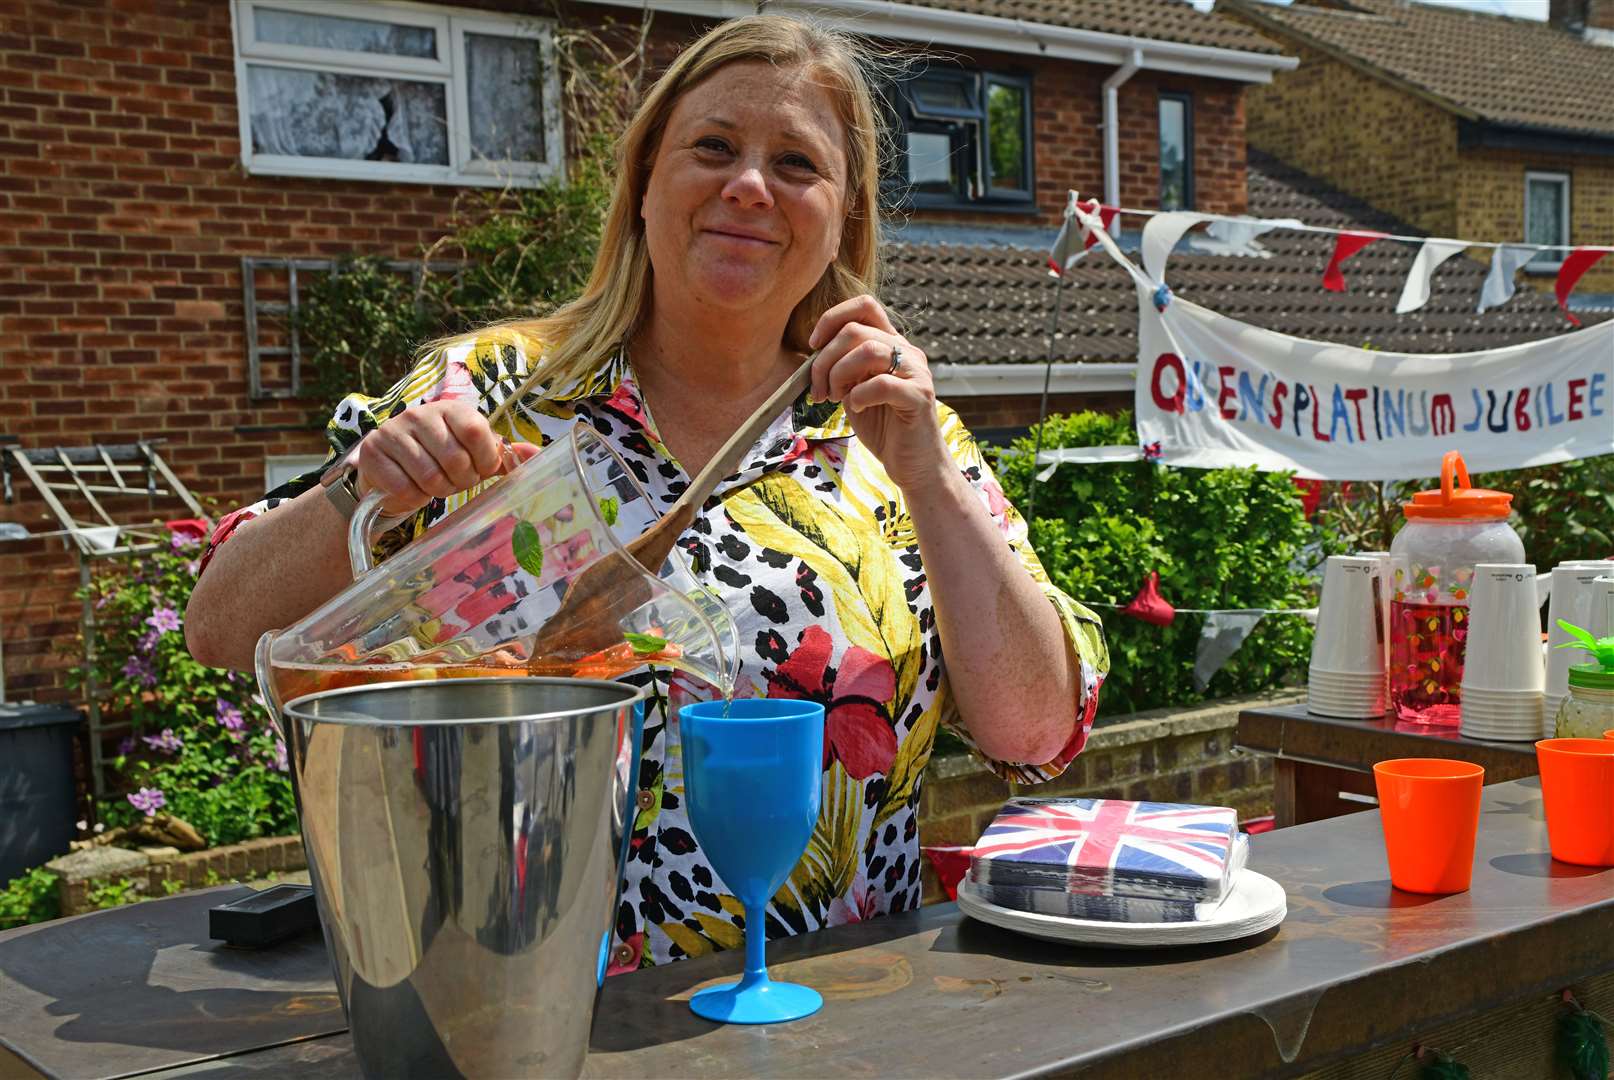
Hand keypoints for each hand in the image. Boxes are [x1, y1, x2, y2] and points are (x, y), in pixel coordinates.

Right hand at [351, 400, 540, 515]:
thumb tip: (538, 455)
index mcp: (452, 409)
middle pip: (455, 459)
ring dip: (437, 491)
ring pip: (430, 477)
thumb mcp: (474, 455)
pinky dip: (414, 497)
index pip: (476, 432)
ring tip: (435, 485)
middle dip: (461, 481)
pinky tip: (412, 488)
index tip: (482, 469)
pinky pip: (404, 487)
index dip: (484, 460)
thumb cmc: (441, 460)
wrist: (391, 469)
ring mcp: (393, 431)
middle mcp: (421, 414)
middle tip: (455, 481)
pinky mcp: (372, 452)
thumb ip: (504, 456)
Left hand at [807, 295, 950, 493]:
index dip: (832, 318)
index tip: (813, 346)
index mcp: (891, 345)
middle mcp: (907, 352)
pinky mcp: (920, 397)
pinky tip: (858, 409)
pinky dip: (860, 395)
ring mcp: (916, 372)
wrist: (914, 464)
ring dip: (839, 375)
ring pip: (868, 351)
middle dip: (825, 359)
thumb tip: (815, 355)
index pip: (864, 306)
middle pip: (855, 330)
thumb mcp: (855, 391)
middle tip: (820, 389)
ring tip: (836, 398)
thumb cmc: (884, 428)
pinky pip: (882, 383)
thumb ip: (843, 369)